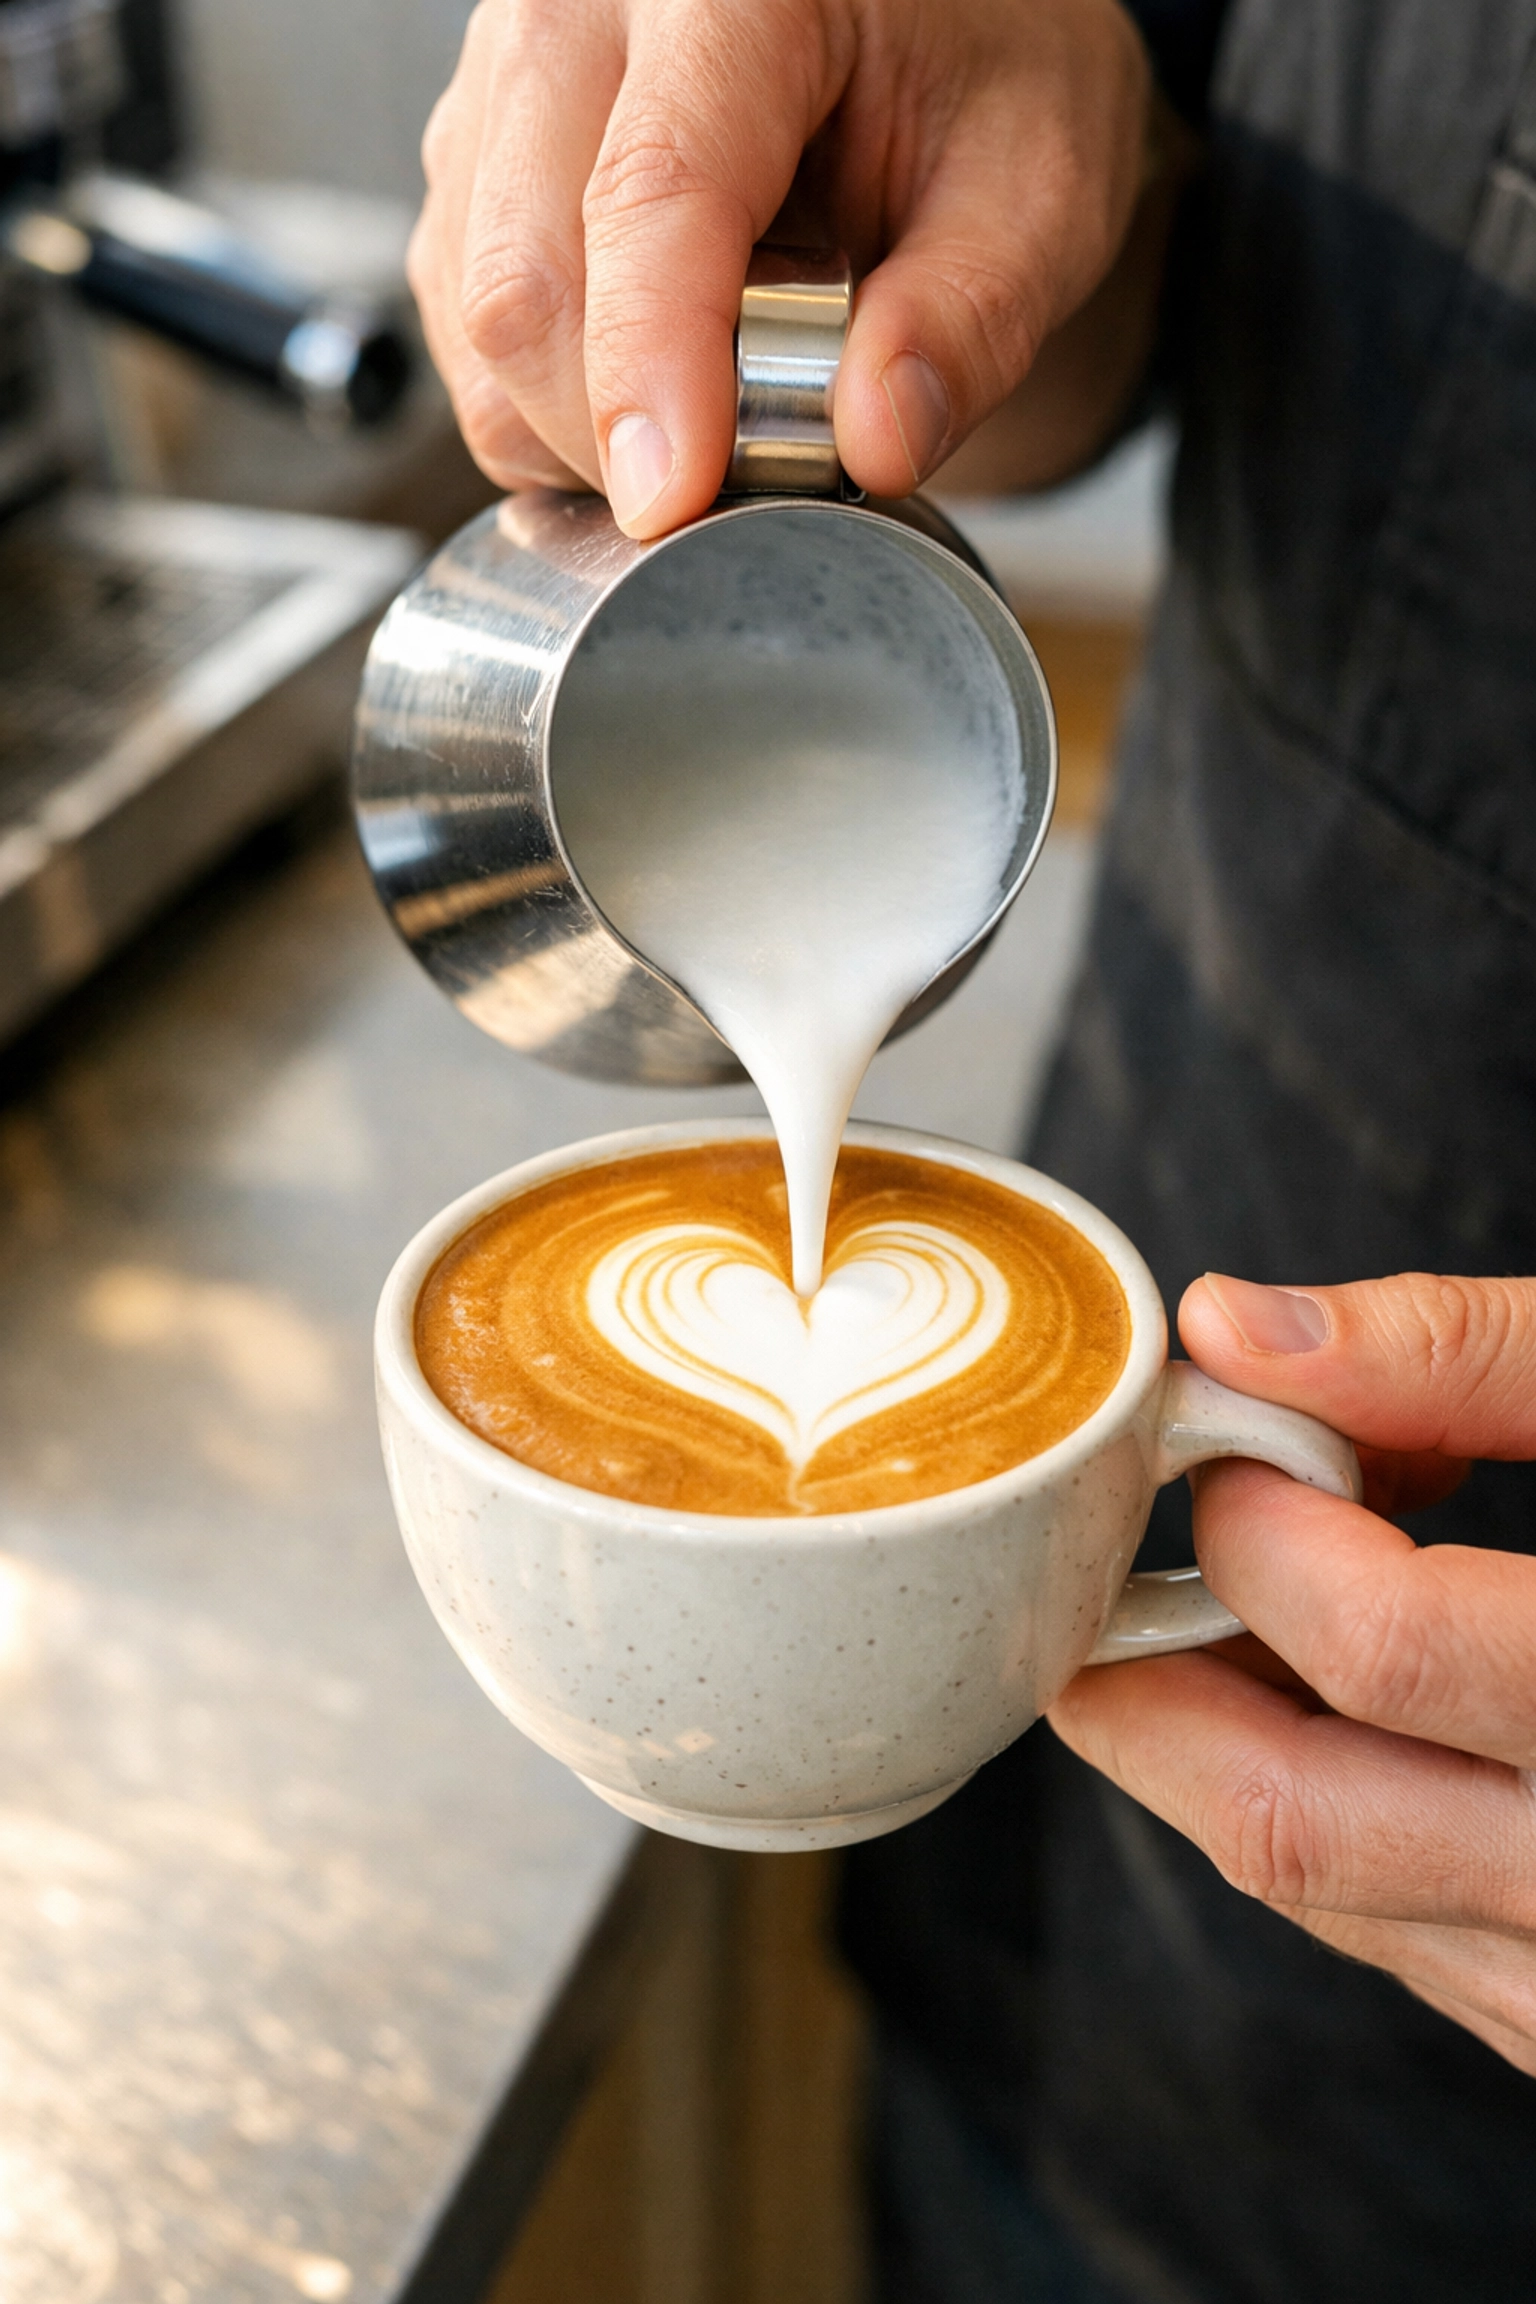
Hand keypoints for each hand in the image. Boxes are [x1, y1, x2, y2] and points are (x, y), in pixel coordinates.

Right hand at [408, 0, 1150, 531]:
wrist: (921, 32)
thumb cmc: (980, 77)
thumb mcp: (1039, 188)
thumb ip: (970, 317)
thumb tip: (876, 442)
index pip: (653, 192)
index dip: (652, 370)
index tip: (673, 504)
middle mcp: (580, 5)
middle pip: (525, 276)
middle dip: (620, 433)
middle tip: (747, 483)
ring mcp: (502, 82)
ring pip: (479, 323)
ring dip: (581, 433)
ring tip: (719, 413)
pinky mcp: (473, 161)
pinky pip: (468, 336)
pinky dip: (550, 412)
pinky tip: (656, 388)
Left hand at [1048, 1272, 1535, 2073]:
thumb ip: (1468, 1353)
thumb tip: (1237, 1323)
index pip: (1380, 1647)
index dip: (1258, 1523)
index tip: (1232, 1435)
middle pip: (1289, 1814)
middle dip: (1144, 1669)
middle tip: (1116, 1542)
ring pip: (1312, 1886)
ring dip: (1205, 1737)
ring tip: (1229, 1593)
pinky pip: (1384, 1927)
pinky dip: (1305, 1803)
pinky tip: (1327, 1692)